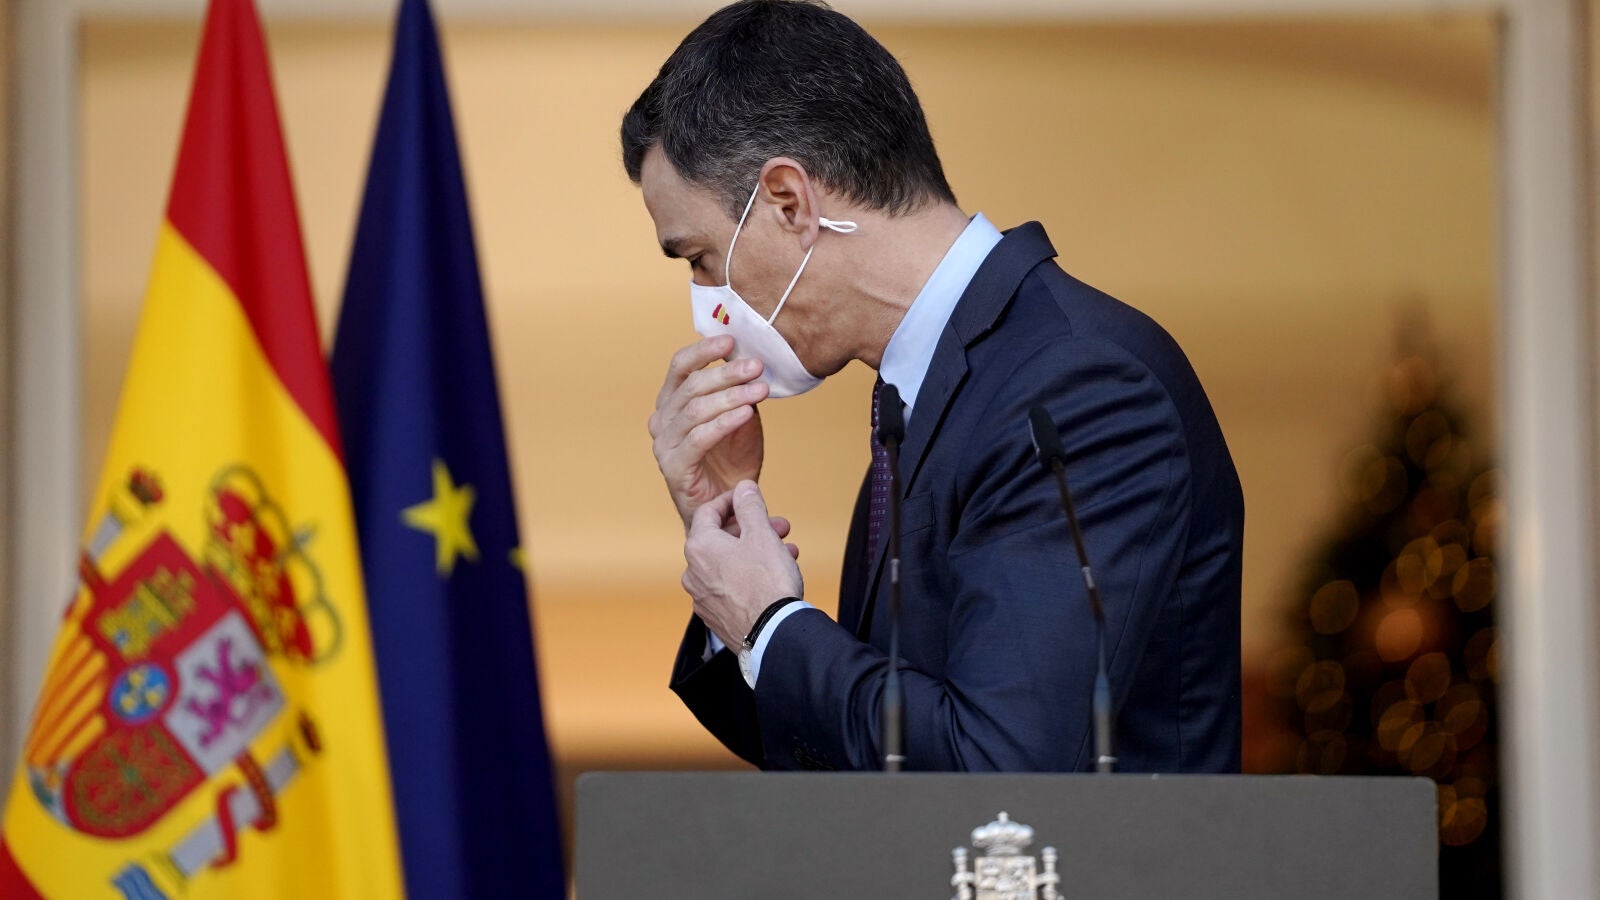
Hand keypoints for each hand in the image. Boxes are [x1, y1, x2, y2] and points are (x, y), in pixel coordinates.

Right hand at [648, 336, 768, 530]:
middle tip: (756, 366)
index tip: (731, 340)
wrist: (728, 507)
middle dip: (726, 373)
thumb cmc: (732, 461)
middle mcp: (662, 420)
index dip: (703, 351)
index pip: (680, 367)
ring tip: (759, 389)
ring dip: (730, 396)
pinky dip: (724, 423)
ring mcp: (664, 445)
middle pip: (691, 386)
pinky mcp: (673, 467)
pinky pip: (698, 438)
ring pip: (695, 410)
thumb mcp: (741, 419)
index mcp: (671, 403)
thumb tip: (752, 362)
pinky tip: (747, 413)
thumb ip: (740, 393)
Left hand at [683, 481, 802, 649]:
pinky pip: (731, 587)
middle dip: (752, 529)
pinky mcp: (715, 617)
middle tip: (779, 526)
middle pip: (721, 539)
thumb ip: (750, 506)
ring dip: (756, 552)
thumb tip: (743, 488)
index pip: (708, 511)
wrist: (773, 634)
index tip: (747, 497)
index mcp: (699, 547)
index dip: (731, 500)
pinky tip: (773, 577)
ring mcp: (702, 598)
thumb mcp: (761, 534)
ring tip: (786, 552)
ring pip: (729, 564)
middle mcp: (693, 572)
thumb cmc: (767, 584)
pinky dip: (749, 576)